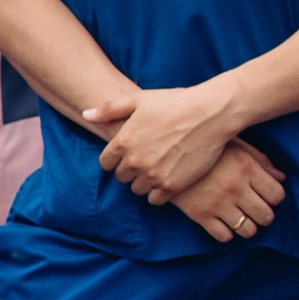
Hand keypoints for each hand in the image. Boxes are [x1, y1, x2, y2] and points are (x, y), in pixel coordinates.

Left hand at [85, 82, 239, 201]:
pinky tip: (170, 179)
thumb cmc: (177, 102)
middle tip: (149, 159)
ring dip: (145, 181)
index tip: (132, 152)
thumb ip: (109, 109)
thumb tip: (86, 115)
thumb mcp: (139, 100)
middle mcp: (134, 162)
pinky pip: (155, 199)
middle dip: (132, 169)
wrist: (212, 113)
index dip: (118, 158)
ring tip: (161, 168)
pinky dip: (159, 192)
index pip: (106, 163)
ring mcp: (153, 175)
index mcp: (122, 142)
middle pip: (122, 177)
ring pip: (137, 189)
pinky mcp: (173, 185)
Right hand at [167, 139, 284, 243]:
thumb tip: (282, 178)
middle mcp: (235, 188)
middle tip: (257, 210)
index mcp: (247, 168)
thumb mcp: (237, 145)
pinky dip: (228, 233)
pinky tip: (225, 222)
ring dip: (248, 227)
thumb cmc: (207, 148)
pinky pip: (224, 236)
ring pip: (248, 230)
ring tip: (242, 218)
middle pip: (266, 216)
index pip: (277, 195)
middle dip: (265, 215)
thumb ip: (261, 161)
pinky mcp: (199, 215)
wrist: (166, 155)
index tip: (267, 195)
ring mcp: (217, 203)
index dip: (275, 197)